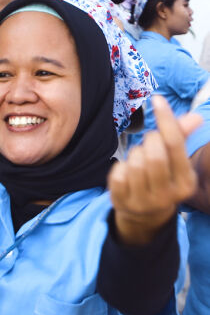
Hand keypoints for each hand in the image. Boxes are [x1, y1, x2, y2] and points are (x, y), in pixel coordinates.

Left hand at [108, 95, 201, 244]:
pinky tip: (127, 173)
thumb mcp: (176, 163)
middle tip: (149, 144)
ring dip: (135, 154)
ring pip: (135, 162)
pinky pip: (118, 172)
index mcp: (185, 183)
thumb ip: (182, 138)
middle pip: (154, 153)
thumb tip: (196, 117)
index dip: (166, 119)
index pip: (175, 145)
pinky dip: (121, 166)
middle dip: (149, 141)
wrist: (145, 215)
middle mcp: (167, 195)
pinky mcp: (122, 202)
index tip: (157, 99)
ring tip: (139, 160)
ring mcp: (143, 201)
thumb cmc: (163, 178)